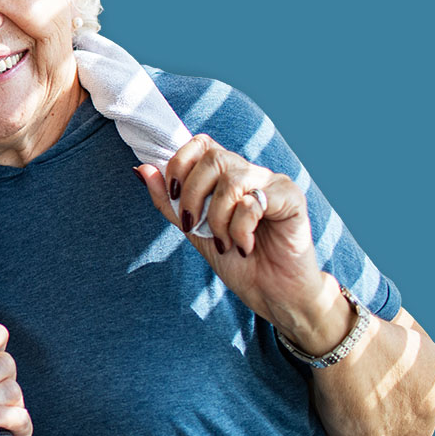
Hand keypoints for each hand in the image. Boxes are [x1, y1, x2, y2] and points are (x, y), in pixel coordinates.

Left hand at [136, 134, 351, 354]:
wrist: (269, 292)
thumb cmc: (235, 259)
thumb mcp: (192, 230)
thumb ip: (169, 201)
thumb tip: (142, 169)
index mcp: (226, 174)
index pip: (200, 143)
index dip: (180, 164)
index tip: (174, 196)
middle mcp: (250, 172)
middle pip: (213, 157)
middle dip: (193, 194)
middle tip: (193, 225)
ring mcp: (273, 183)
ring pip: (233, 179)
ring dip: (218, 217)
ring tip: (224, 241)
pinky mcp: (292, 199)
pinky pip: (255, 201)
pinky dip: (241, 229)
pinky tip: (244, 246)